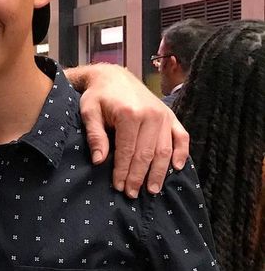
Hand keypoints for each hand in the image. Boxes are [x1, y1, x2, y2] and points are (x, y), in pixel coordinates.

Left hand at [77, 65, 188, 197]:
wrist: (114, 77)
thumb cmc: (98, 96)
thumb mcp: (89, 112)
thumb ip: (95, 136)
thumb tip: (99, 161)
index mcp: (130, 114)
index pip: (127, 151)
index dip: (123, 171)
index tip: (118, 187)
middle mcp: (151, 115)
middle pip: (146, 154)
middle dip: (139, 177)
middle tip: (132, 194)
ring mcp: (164, 115)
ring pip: (164, 150)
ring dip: (159, 172)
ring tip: (152, 190)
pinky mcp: (170, 116)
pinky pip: (182, 137)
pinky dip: (181, 153)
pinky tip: (176, 168)